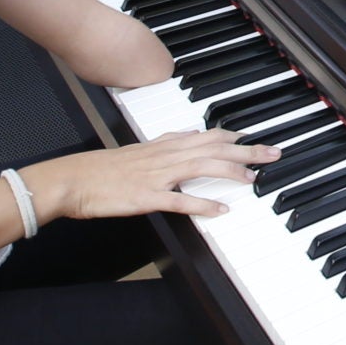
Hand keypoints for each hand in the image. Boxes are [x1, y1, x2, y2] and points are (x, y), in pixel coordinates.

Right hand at [26, 128, 277, 222]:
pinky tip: (221, 210)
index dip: (234, 137)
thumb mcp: (138, 149)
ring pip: (203, 167)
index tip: (255, 139)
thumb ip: (165, 142)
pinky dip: (203, 203)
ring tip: (254, 180)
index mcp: (163, 144)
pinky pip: (180, 200)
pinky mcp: (147, 196)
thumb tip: (188, 135)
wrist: (72, 180)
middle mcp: (165, 155)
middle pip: (214, 148)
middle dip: (247, 151)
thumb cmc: (102, 169)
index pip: (207, 136)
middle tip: (273, 154)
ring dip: (232, 172)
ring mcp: (157, 175)